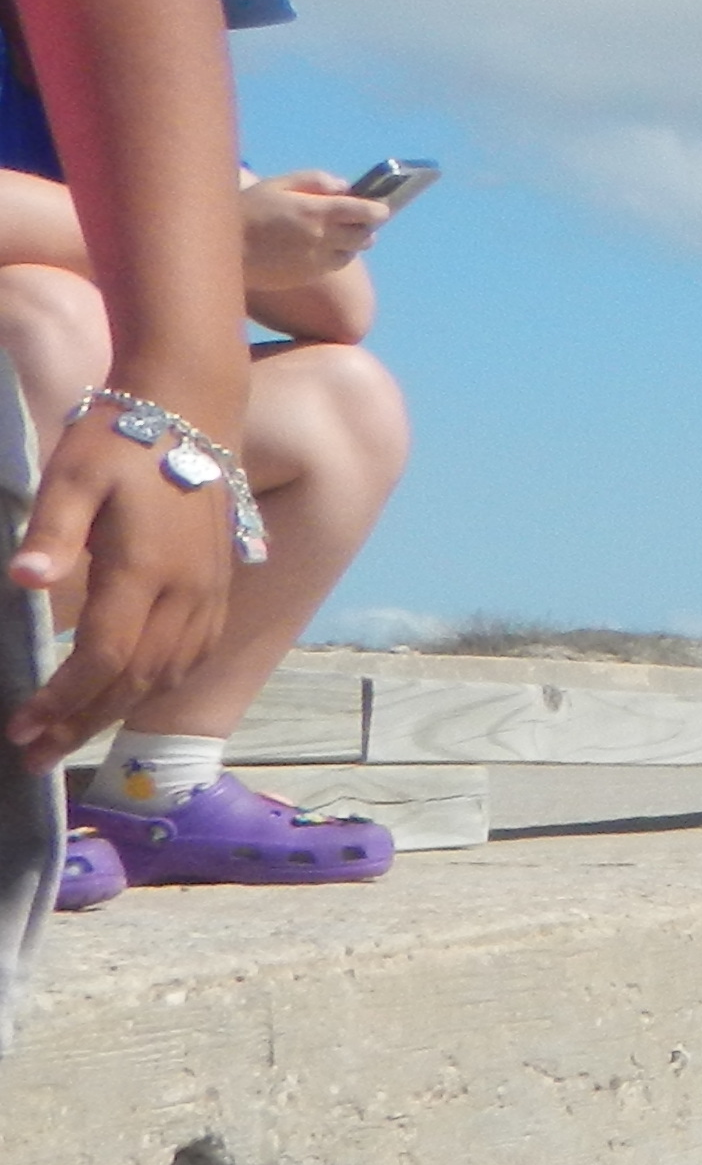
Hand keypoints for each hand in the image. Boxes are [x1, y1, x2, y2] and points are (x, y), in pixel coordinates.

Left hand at [7, 410, 235, 767]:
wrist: (191, 409)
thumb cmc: (118, 439)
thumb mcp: (71, 476)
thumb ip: (50, 532)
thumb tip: (22, 582)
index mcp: (145, 570)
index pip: (103, 657)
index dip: (62, 700)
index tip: (20, 725)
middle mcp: (185, 593)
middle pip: (135, 680)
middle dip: (82, 723)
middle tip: (35, 756)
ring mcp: (208, 593)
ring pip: (167, 674)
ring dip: (118, 711)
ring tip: (72, 733)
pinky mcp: (218, 587)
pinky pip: (191, 655)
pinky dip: (157, 686)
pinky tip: (130, 693)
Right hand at [237, 169, 387, 289]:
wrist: (222, 248)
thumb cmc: (248, 209)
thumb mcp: (278, 184)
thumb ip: (315, 181)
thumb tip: (344, 186)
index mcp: (316, 211)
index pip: (365, 212)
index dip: (378, 210)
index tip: (381, 208)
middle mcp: (322, 238)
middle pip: (365, 235)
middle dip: (365, 226)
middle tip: (357, 218)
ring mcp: (317, 260)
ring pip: (352, 253)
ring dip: (351, 242)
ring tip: (334, 231)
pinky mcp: (309, 275)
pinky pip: (334, 265)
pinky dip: (336, 255)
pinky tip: (320, 246)